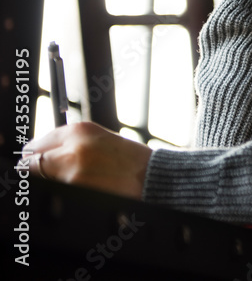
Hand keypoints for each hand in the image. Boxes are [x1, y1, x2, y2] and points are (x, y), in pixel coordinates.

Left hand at [23, 122, 151, 198]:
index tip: (38, 161)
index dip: (37, 154)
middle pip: (28, 162)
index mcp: (79, 130)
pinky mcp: (74, 188)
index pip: (37, 143)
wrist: (152, 177)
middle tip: (48, 175)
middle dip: (35, 170)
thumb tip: (42, 154)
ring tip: (70, 182)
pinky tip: (78, 189)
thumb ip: (71, 143)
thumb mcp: (100, 140)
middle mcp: (72, 146)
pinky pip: (54, 190)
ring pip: (39, 179)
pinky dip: (59, 192)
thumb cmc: (130, 160)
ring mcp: (70, 169)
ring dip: (48, 181)